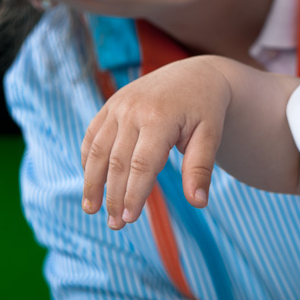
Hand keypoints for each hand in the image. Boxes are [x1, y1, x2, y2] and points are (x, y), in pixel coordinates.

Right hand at [80, 58, 230, 229]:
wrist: (196, 75)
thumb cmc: (206, 109)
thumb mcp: (211, 135)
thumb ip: (201, 168)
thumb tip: (198, 203)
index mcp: (159, 117)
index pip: (142, 165)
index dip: (133, 194)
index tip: (129, 220)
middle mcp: (133, 109)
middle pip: (117, 162)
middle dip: (113, 196)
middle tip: (116, 225)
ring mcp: (118, 105)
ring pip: (98, 150)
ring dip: (92, 182)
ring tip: (92, 210)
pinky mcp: (111, 104)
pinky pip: (93, 135)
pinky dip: (88, 159)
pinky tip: (90, 182)